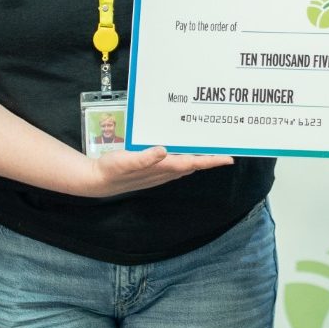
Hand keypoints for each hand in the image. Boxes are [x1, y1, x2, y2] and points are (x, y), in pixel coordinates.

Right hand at [86, 145, 232, 196]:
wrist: (99, 181)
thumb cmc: (113, 170)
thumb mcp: (124, 161)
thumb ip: (143, 157)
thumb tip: (162, 150)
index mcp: (162, 167)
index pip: (192, 162)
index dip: (211, 160)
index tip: (229, 158)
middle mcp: (165, 171)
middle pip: (194, 163)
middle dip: (210, 157)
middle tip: (226, 146)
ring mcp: (160, 172)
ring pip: (186, 164)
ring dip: (199, 157)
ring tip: (212, 147)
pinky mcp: (154, 170)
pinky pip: (176, 163)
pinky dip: (185, 156)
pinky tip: (185, 150)